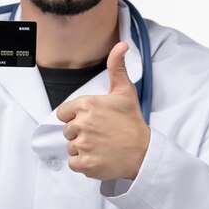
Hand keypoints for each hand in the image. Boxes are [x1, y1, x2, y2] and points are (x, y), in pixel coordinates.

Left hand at [56, 42, 149, 180]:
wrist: (144, 152)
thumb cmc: (132, 122)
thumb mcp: (124, 92)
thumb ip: (116, 67)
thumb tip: (121, 45)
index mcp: (86, 105)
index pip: (64, 113)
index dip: (76, 117)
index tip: (93, 120)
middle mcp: (82, 124)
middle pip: (67, 130)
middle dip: (81, 133)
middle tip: (100, 134)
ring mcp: (83, 144)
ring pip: (70, 146)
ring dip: (83, 148)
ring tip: (102, 145)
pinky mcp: (85, 163)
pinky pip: (73, 163)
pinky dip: (84, 163)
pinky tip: (99, 157)